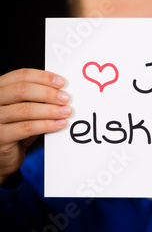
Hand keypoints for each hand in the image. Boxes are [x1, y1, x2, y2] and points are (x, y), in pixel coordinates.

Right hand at [0, 68, 70, 184]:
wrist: (3, 156)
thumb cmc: (15, 129)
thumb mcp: (23, 110)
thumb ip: (36, 99)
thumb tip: (60, 91)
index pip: (20, 75)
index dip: (42, 77)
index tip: (60, 82)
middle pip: (22, 90)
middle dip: (48, 93)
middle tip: (65, 98)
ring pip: (25, 109)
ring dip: (50, 110)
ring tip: (65, 112)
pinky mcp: (0, 135)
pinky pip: (27, 127)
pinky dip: (46, 125)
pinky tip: (58, 124)